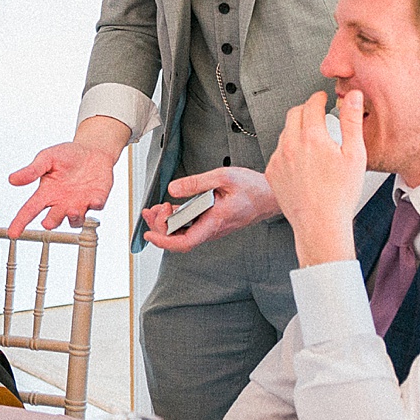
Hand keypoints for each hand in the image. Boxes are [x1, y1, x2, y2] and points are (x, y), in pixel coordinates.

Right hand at [6, 140, 116, 236]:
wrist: (92, 150)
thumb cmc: (67, 155)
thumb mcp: (47, 158)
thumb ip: (32, 170)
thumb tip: (12, 179)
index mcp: (47, 193)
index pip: (30, 210)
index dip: (20, 222)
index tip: (13, 234)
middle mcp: (62, 203)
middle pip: (54, 220)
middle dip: (51, 223)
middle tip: (47, 223)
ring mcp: (80, 204)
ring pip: (75, 220)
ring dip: (73, 218)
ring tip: (72, 210)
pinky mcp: (96, 200)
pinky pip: (96, 207)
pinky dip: (96, 205)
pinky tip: (95, 200)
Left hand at [141, 166, 276, 250]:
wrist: (270, 195)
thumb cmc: (253, 188)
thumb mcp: (223, 177)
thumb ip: (196, 183)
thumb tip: (174, 189)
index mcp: (215, 222)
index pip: (185, 242)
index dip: (164, 241)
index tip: (149, 234)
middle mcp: (212, 229)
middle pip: (179, 239)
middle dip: (159, 227)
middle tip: (152, 210)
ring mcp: (212, 228)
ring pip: (183, 234)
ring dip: (166, 223)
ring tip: (157, 207)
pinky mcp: (212, 223)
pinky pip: (189, 227)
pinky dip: (176, 219)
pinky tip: (170, 207)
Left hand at [268, 89, 365, 265]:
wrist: (320, 224)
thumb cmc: (340, 194)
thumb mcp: (355, 155)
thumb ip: (352, 121)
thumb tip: (353, 97)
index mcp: (312, 137)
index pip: (311, 104)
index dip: (319, 98)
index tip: (322, 98)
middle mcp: (290, 144)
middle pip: (294, 114)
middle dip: (306, 110)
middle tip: (317, 116)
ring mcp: (278, 158)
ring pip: (285, 133)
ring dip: (297, 131)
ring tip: (313, 144)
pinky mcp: (272, 172)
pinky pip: (278, 152)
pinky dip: (289, 150)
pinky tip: (303, 163)